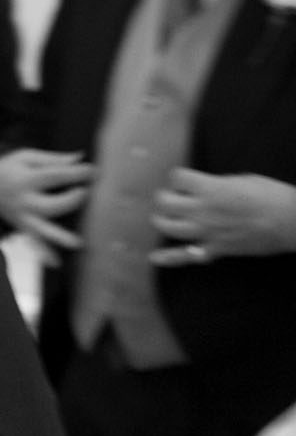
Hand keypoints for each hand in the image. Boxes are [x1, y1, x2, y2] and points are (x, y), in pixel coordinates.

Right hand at [0, 148, 93, 265]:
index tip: (94, 170)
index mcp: (24, 180)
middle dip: (71, 200)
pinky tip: (57, 263)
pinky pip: (34, 243)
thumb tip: (80, 158)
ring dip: (60, 237)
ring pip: (43, 229)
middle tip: (84, 192)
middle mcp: (23, 201)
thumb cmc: (9, 168)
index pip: (54, 176)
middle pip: (51, 205)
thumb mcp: (26, 157)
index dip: (76, 174)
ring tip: (77, 243)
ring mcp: (22, 218)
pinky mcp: (23, 227)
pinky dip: (45, 254)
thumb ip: (53, 160)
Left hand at [150, 170, 295, 266]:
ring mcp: (207, 231)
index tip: (184, 179)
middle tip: (172, 197)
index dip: (179, 177)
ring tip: (166, 217)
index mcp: (210, 188)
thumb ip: (216, 184)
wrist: (291, 221)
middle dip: (164, 197)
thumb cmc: (271, 196)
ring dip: (163, 220)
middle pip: (165, 202)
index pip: (177, 177)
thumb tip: (202, 187)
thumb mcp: (242, 180)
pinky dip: (169, 258)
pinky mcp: (215, 249)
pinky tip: (154, 257)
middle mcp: (203, 210)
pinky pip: (187, 256)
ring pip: (169, 227)